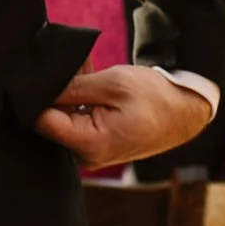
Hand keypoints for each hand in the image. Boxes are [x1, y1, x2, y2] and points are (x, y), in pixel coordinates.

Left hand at [34, 66, 213, 170]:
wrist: (185, 113)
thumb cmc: (155, 98)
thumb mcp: (113, 83)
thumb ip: (73, 86)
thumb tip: (39, 87)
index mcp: (89, 145)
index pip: (42, 121)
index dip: (39, 94)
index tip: (49, 74)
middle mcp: (86, 156)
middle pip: (52, 120)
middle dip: (58, 92)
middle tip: (77, 69)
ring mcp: (90, 153)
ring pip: (64, 118)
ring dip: (71, 94)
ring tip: (90, 74)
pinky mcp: (95, 146)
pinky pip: (76, 122)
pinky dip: (80, 103)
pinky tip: (92, 84)